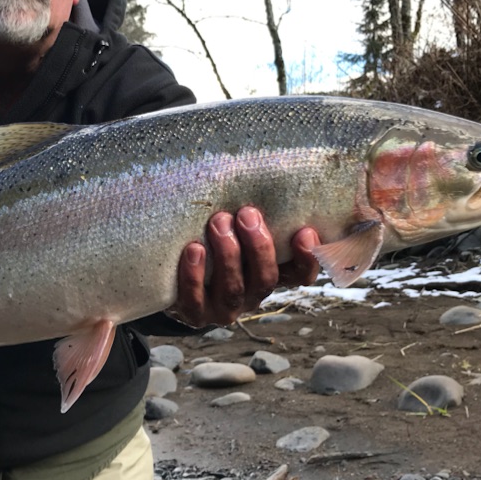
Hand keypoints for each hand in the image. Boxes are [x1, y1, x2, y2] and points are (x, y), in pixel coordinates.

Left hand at [172, 206, 320, 327]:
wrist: (172, 273)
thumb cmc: (213, 240)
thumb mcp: (238, 228)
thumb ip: (254, 214)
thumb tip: (270, 165)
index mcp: (269, 274)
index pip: (300, 274)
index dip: (308, 258)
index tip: (304, 231)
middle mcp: (251, 296)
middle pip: (265, 279)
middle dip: (258, 246)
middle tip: (247, 214)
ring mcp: (223, 308)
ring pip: (234, 289)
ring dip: (228, 255)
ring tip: (218, 222)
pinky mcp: (193, 314)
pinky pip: (194, 300)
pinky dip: (194, 276)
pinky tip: (193, 249)